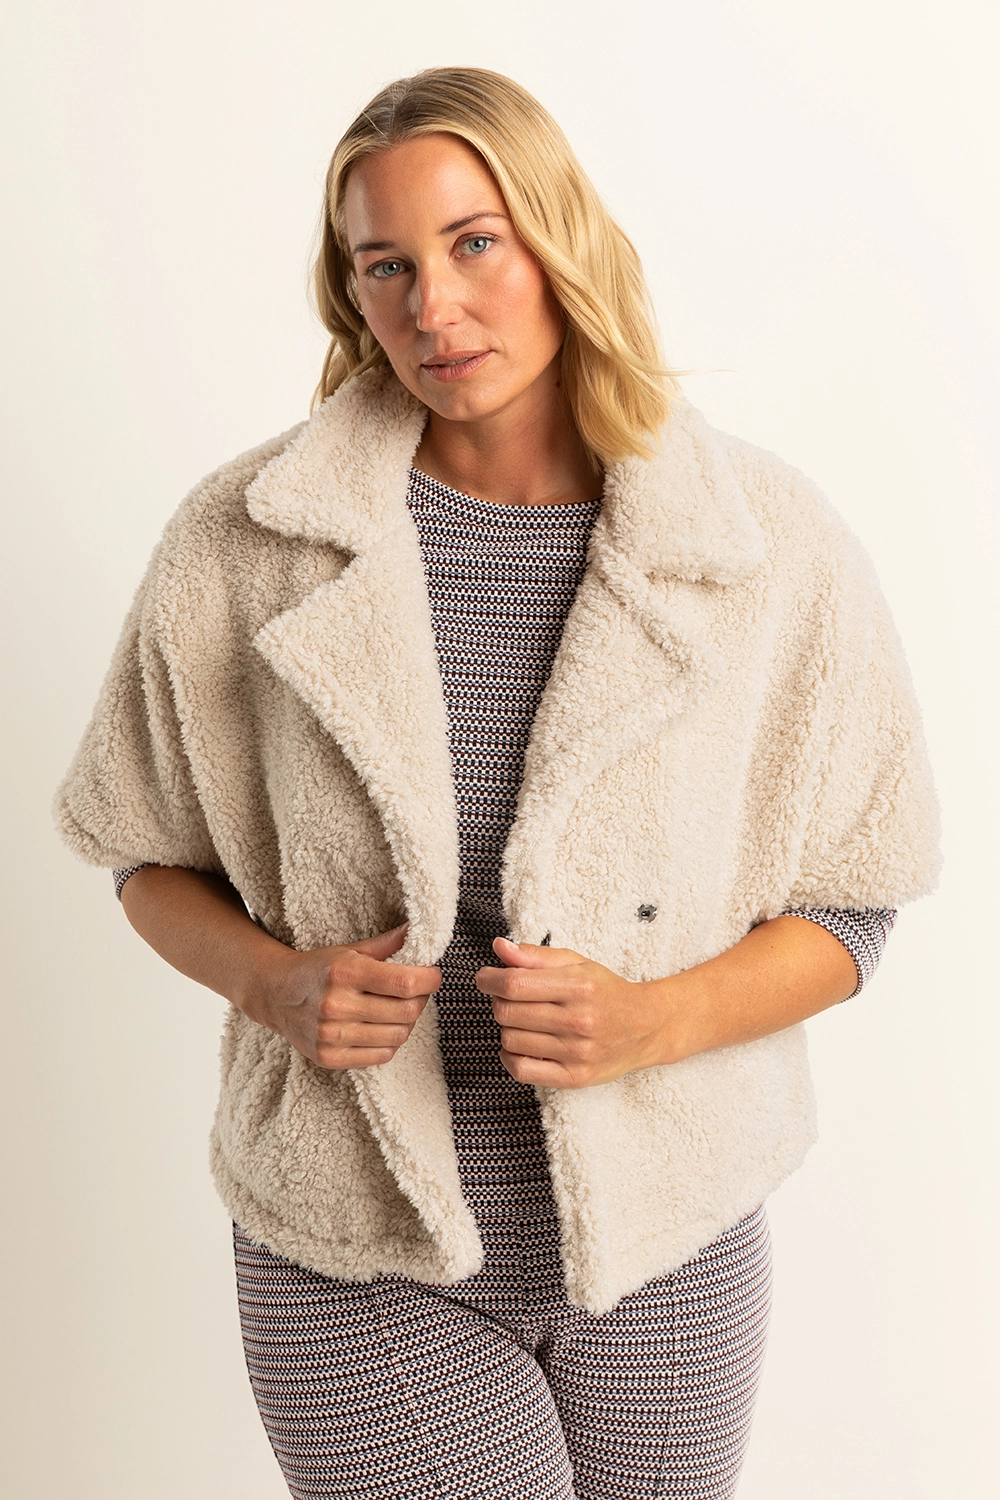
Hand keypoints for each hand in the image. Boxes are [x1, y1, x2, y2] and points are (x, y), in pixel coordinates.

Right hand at [251, 922, 441, 1070]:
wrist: (275, 995)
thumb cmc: (319, 969)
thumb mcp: (350, 951)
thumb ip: (387, 944)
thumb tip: (419, 929)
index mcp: (344, 973)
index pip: (405, 983)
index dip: (429, 980)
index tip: (432, 975)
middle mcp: (337, 1005)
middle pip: (406, 1012)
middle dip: (421, 1000)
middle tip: (416, 992)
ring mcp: (331, 1035)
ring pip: (398, 1036)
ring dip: (407, 1022)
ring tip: (397, 1009)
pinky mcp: (329, 1058)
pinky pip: (381, 1056)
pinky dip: (390, 1043)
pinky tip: (382, 1028)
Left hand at [476, 937, 671, 1087]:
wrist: (646, 1027)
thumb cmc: (606, 992)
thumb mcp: (576, 964)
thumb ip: (535, 956)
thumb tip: (499, 947)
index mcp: (579, 986)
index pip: (515, 984)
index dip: (490, 979)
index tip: (485, 978)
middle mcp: (579, 1020)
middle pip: (508, 1012)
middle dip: (498, 1001)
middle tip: (509, 997)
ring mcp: (577, 1053)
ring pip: (510, 1040)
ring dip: (507, 1028)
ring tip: (524, 1020)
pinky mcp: (574, 1078)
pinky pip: (521, 1070)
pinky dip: (510, 1056)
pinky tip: (520, 1044)